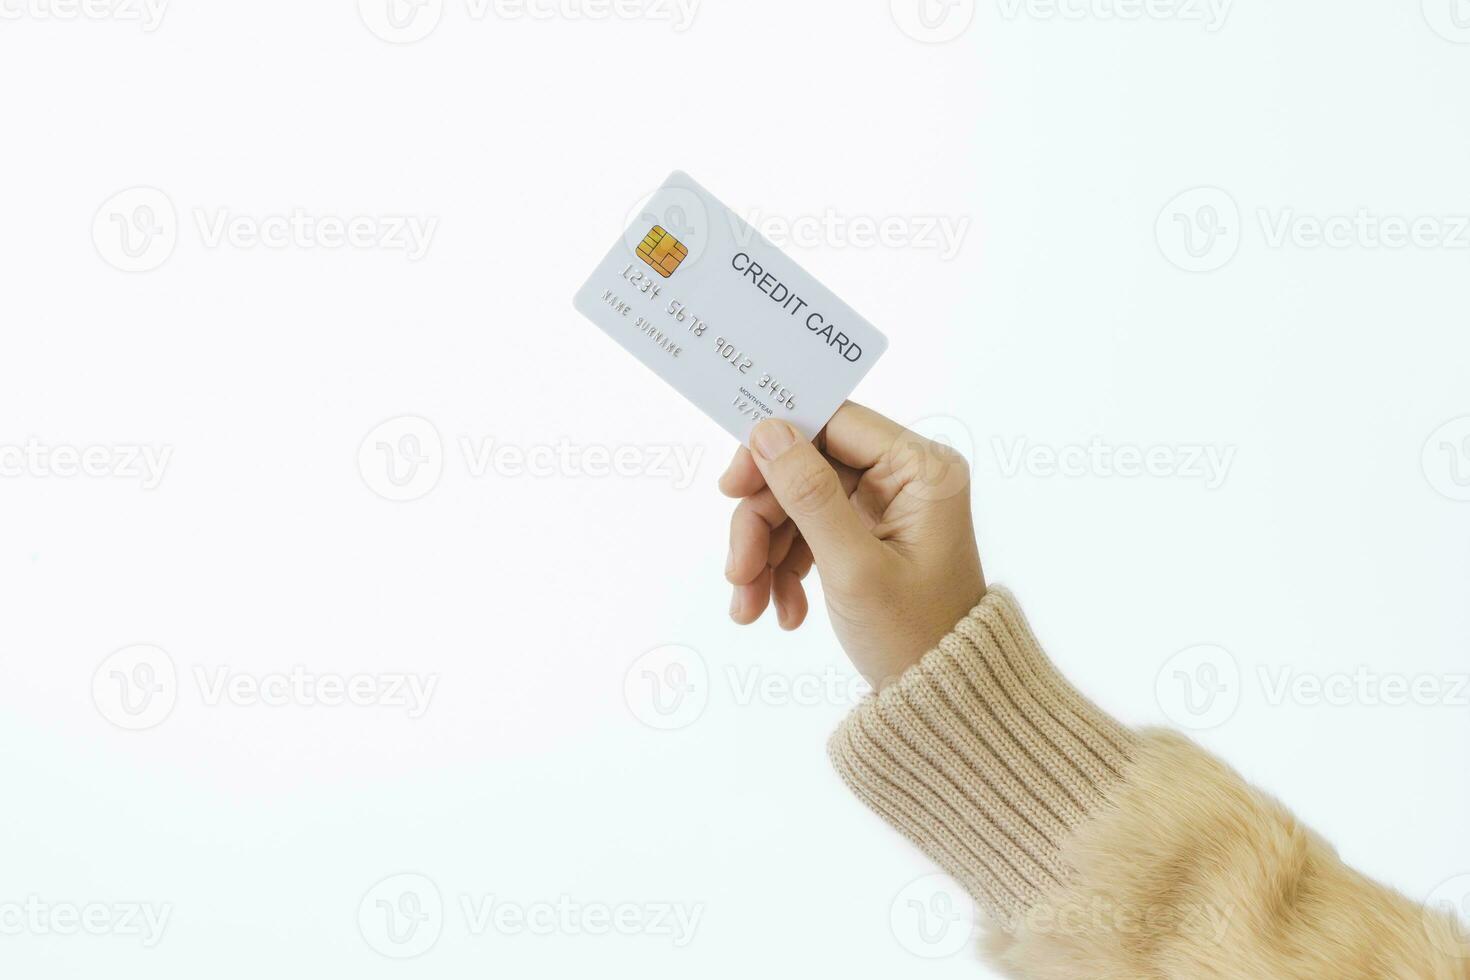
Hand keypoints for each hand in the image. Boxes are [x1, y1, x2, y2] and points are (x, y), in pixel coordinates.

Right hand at [720, 402, 984, 688]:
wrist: (944, 703)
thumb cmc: (915, 635)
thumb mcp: (854, 566)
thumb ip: (809, 494)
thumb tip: (766, 429)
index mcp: (921, 468)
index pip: (833, 423)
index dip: (775, 447)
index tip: (732, 486)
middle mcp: (907, 477)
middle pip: (807, 468)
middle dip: (764, 521)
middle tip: (736, 569)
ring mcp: (886, 507)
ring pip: (799, 504)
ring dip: (765, 552)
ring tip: (748, 605)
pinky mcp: (868, 536)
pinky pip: (810, 534)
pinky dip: (785, 569)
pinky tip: (780, 611)